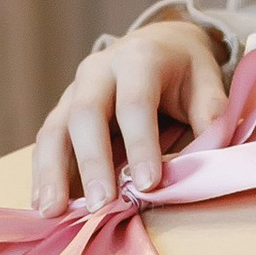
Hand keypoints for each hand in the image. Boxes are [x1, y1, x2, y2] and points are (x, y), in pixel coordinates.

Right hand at [31, 18, 229, 210]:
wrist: (157, 43)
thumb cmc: (184, 69)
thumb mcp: (206, 79)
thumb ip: (211, 111)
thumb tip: (213, 151)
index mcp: (138, 59)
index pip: (135, 104)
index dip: (141, 145)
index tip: (148, 184)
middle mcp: (98, 70)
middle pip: (85, 115)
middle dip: (91, 163)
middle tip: (100, 204)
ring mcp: (73, 90)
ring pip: (54, 129)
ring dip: (51, 172)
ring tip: (52, 211)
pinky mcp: (61, 111)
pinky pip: (46, 143)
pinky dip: (42, 175)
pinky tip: (43, 205)